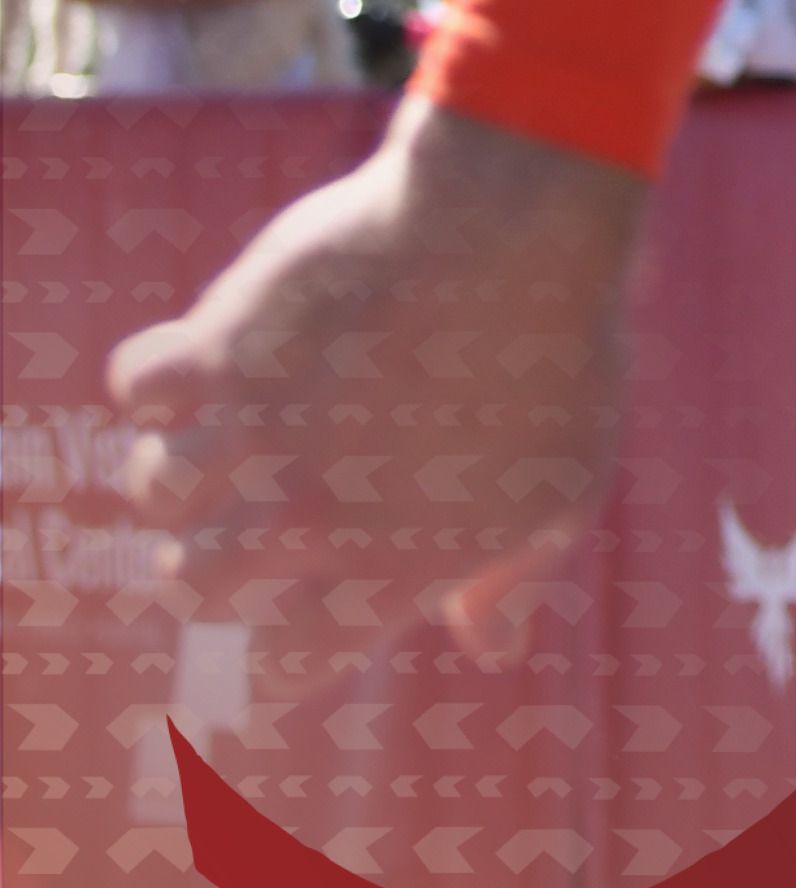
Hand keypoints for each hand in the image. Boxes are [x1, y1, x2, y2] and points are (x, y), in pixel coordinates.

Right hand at [107, 94, 648, 655]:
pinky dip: (157, 376)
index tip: (285, 615)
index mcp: (387, 568)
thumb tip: (491, 649)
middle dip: (207, 567)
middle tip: (241, 519)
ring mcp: (257, 427)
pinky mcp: (224, 338)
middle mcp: (304, 514)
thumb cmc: (559, 347)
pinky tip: (205, 361)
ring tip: (225, 434)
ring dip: (181, 468)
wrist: (517, 218)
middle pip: (192, 589)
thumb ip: (512, 577)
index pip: (282, 670)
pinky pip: (138, 385)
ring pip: (156, 491)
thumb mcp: (564, 483)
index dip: (276, 654)